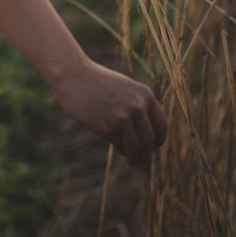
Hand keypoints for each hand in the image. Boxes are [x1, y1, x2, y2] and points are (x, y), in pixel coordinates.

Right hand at [52, 57, 168, 168]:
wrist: (73, 75)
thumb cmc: (98, 82)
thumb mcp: (125, 87)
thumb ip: (139, 104)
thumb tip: (151, 133)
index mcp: (145, 94)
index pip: (162, 126)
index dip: (159, 141)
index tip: (153, 148)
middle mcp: (137, 106)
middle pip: (150, 141)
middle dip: (147, 154)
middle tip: (142, 160)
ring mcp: (123, 117)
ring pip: (137, 148)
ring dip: (136, 158)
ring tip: (132, 161)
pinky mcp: (107, 127)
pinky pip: (121, 146)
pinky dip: (122, 151)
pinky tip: (119, 149)